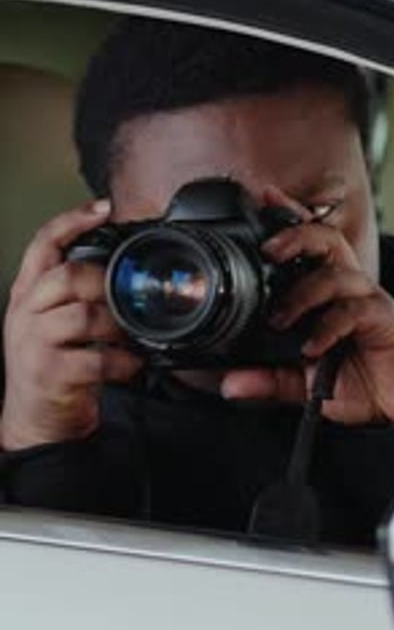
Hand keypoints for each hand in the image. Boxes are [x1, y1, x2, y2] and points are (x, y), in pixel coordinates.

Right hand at [1, 201, 141, 449]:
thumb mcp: (50, 323)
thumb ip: (72, 294)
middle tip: (125, 299)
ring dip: (119, 325)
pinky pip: (96, 358)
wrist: (34, 420)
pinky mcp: (50, 374)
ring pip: (85, 315)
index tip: (103, 208)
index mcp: (26, 294)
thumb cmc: (51, 367)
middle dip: (105, 282)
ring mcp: (34, 344)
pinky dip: (123, 361)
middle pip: (67, 276)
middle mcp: (25, 313)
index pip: (42, 244)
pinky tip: (132, 364)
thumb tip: (117, 270)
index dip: (72, 221)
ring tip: (132, 337)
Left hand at [222, 188, 393, 424]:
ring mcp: (366, 300)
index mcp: (327, 291)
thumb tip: (229, 384)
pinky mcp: (383, 319)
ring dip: (304, 293)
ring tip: (281, 320)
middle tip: (268, 250)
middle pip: (326, 239)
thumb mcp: (303, 383)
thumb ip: (268, 378)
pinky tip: (312, 347)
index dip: (289, 217)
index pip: (308, 244)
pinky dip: (328, 327)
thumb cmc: (359, 380)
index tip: (263, 199)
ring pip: (335, 272)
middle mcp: (346, 287)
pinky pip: (354, 310)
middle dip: (295, 235)